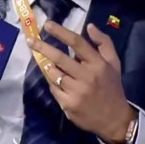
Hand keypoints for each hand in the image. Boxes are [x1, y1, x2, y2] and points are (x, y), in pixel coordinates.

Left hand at [27, 21, 136, 143]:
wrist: (114, 119)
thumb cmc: (112, 87)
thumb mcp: (114, 63)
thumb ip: (104, 43)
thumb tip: (90, 26)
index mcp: (98, 64)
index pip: (77, 43)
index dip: (61, 32)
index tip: (47, 25)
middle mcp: (87, 76)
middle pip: (60, 57)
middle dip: (43, 47)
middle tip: (30, 40)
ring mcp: (76, 91)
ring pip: (54, 73)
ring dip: (47, 66)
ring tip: (45, 62)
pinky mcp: (68, 104)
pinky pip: (54, 88)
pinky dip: (53, 82)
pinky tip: (56, 81)